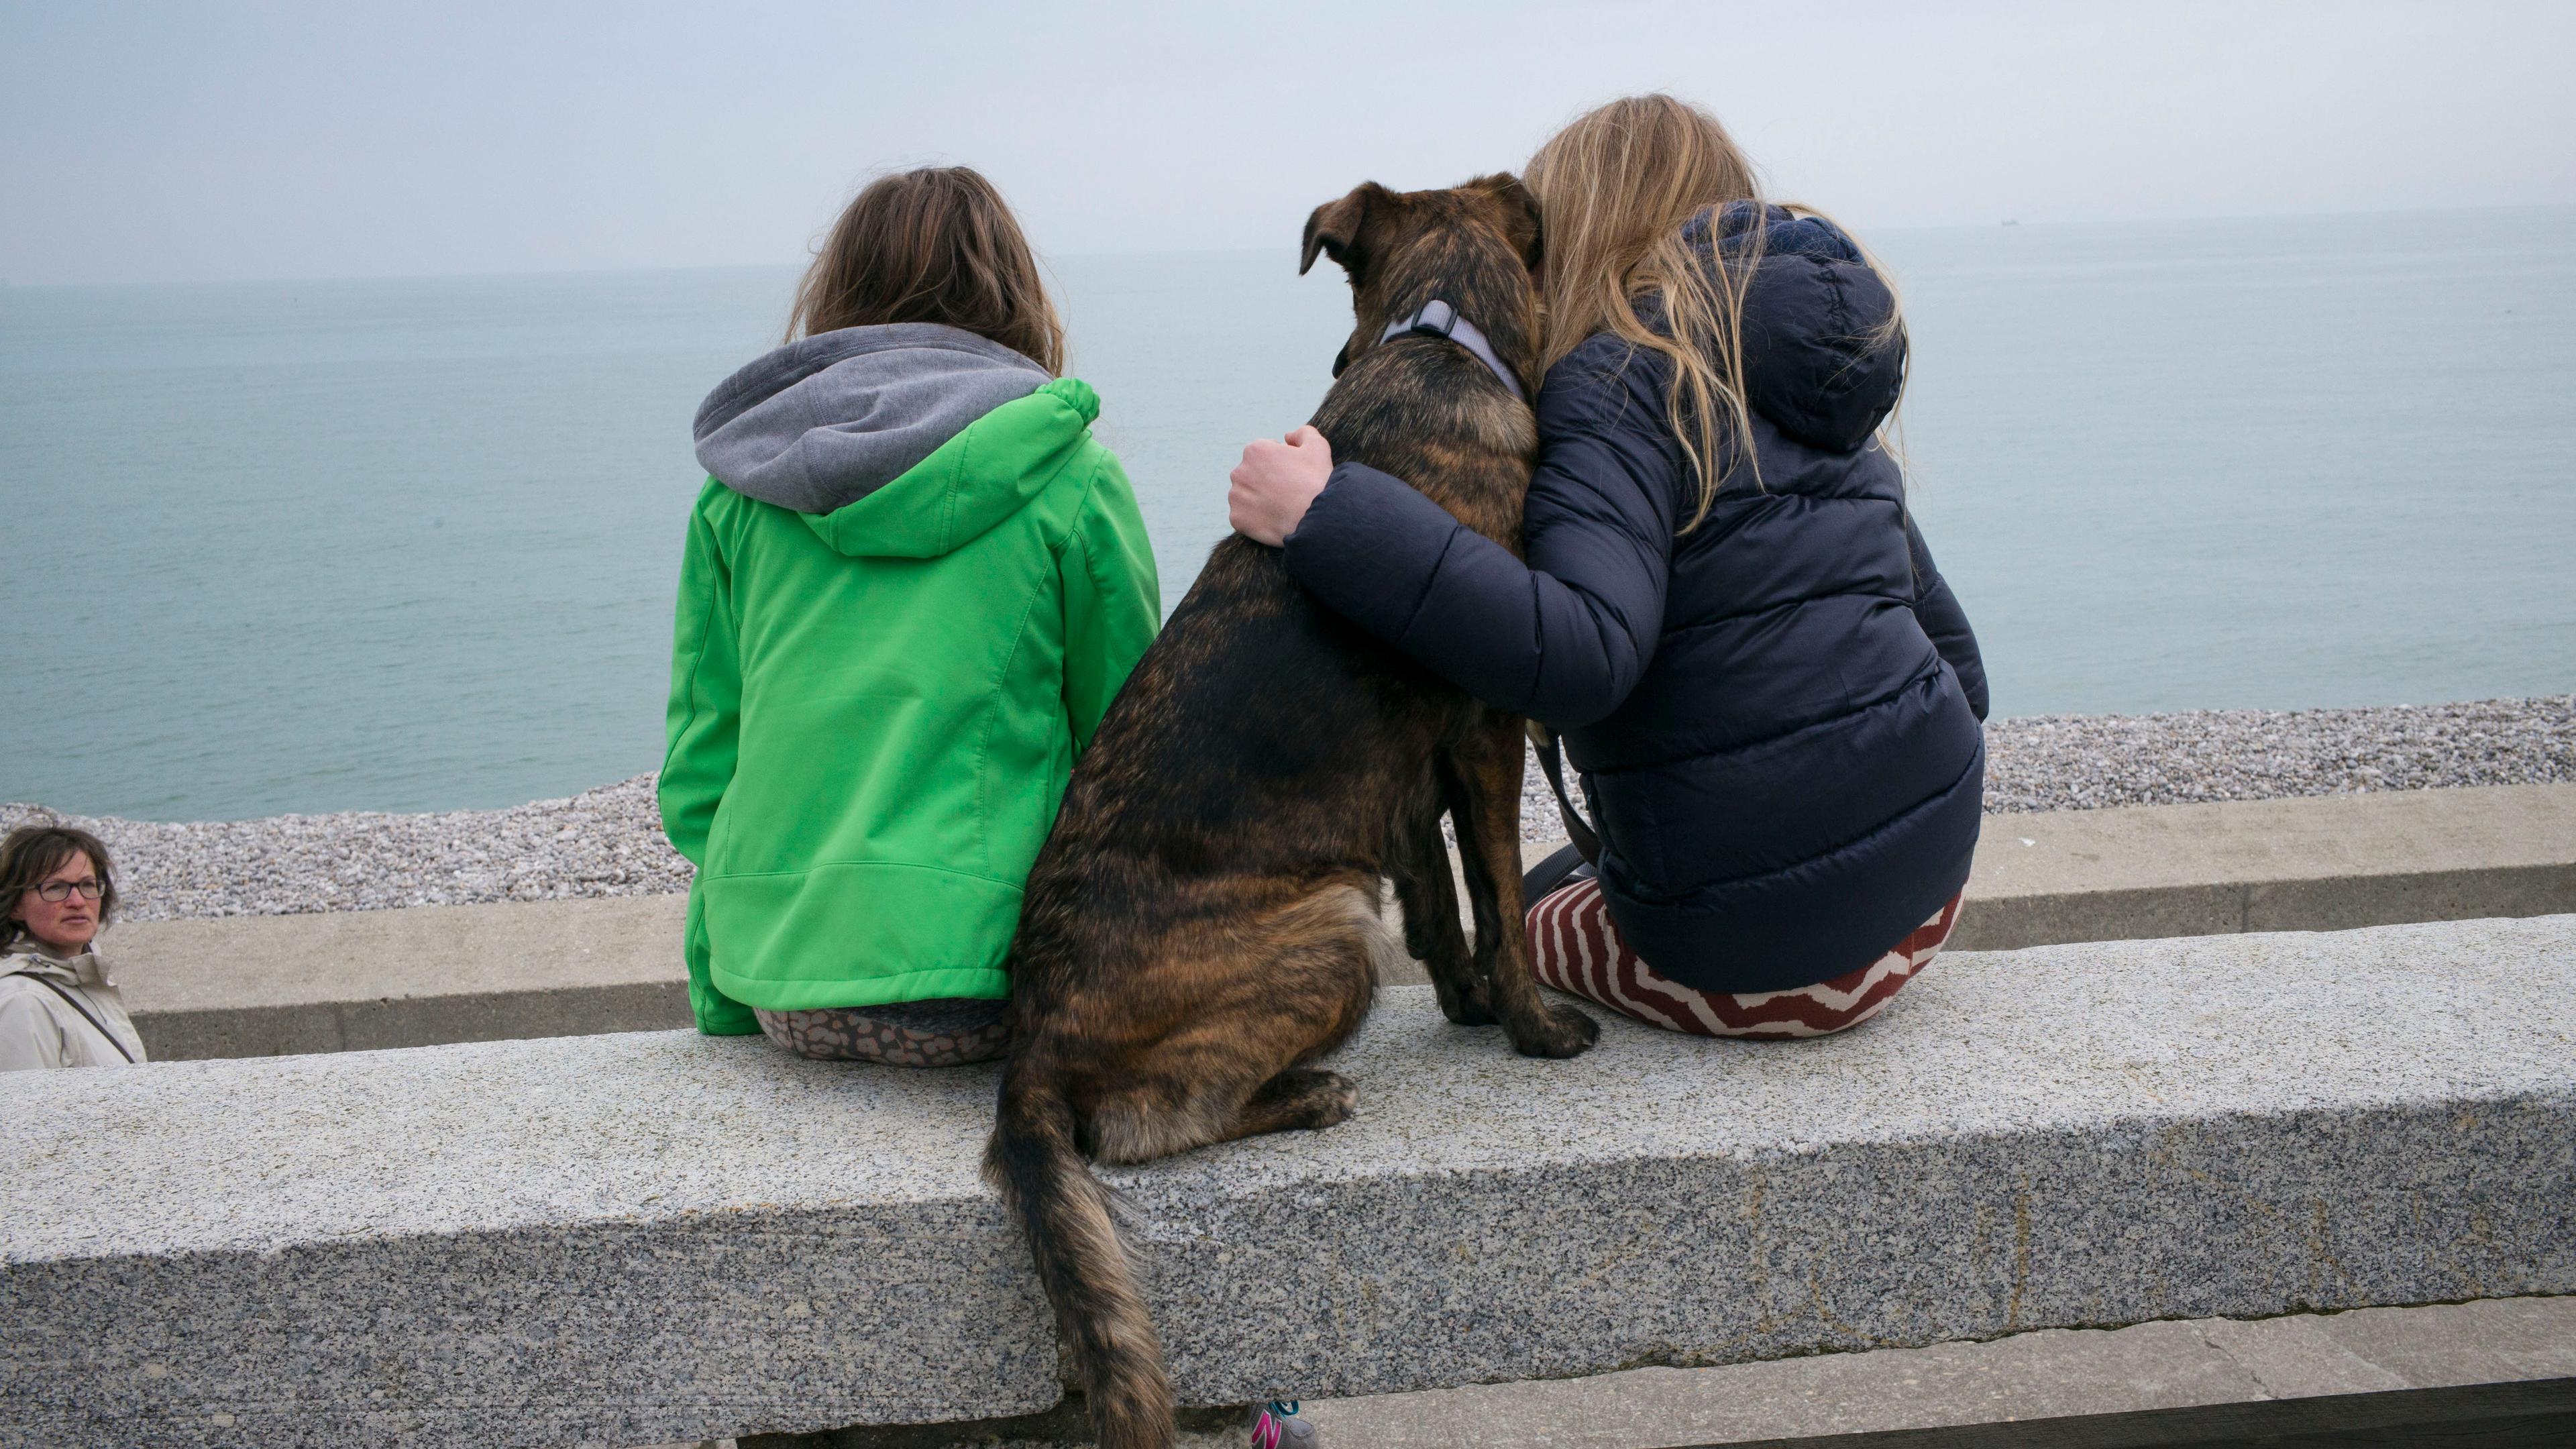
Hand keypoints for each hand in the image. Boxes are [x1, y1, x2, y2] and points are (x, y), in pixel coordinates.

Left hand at [1228, 425, 1333, 546]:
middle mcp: (1239, 471)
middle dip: (1266, 480)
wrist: (1315, 519)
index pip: (1264, 454)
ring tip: (1280, 506)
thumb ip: (1302, 433)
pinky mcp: (1236, 519)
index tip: (1293, 475)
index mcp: (1254, 451)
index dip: (1281, 463)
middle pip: (1252, 474)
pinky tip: (1272, 519)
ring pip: (1246, 495)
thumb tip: (1288, 436)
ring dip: (1259, 498)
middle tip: (1287, 492)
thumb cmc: (1316, 481)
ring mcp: (1236, 497)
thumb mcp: (1317, 446)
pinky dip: (1255, 518)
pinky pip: (1244, 516)